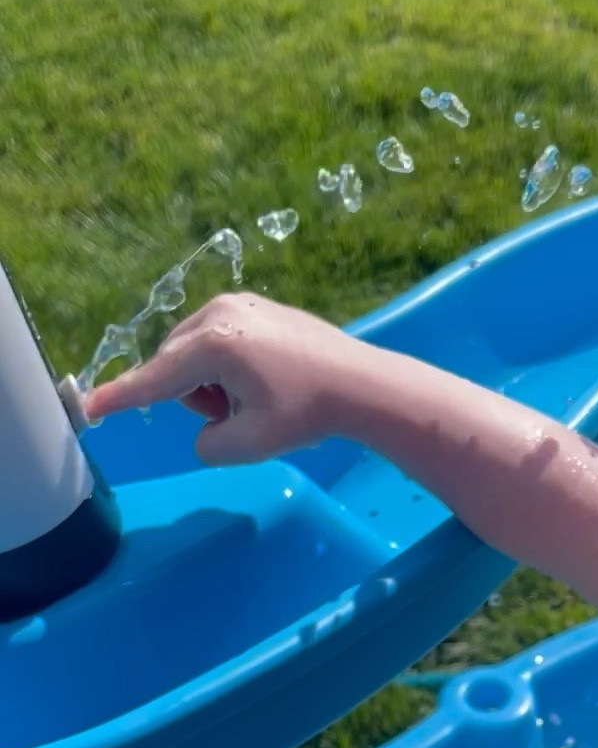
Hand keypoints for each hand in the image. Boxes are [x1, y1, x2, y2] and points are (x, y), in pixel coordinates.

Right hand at [81, 292, 363, 463]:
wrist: (360, 383)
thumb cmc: (307, 415)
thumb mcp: (249, 444)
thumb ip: (208, 444)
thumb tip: (207, 427)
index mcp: (214, 345)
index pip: (156, 380)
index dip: (120, 399)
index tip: (88, 409)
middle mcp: (218, 313)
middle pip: (173, 364)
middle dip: (193, 397)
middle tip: (238, 415)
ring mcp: (236, 304)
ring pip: (191, 352)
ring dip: (207, 382)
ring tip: (253, 397)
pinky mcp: (252, 305)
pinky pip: (214, 339)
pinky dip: (224, 366)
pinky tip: (263, 378)